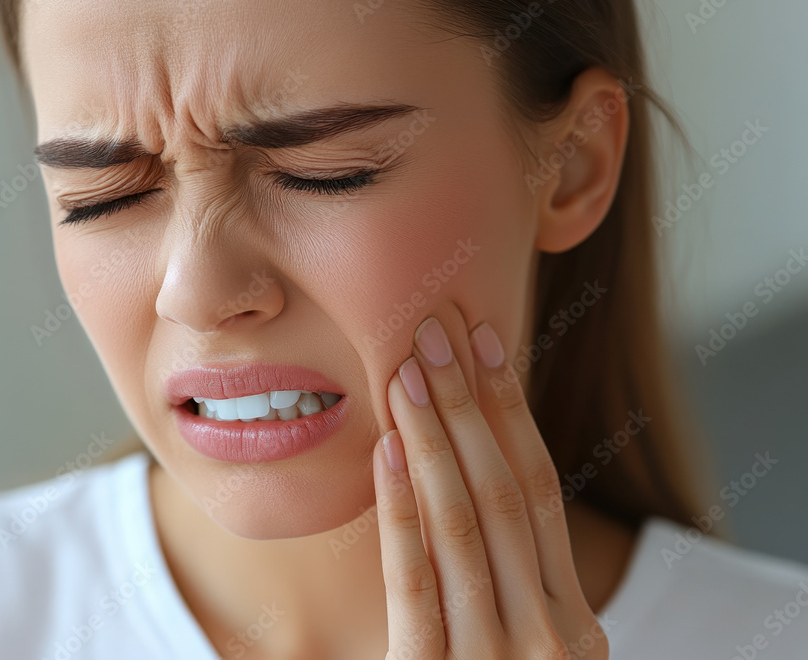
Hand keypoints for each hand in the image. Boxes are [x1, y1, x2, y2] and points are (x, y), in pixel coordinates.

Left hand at [372, 317, 608, 658]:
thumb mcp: (528, 646)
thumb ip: (514, 587)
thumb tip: (473, 478)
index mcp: (575, 619)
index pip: (539, 489)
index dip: (511, 410)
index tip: (485, 344)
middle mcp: (548, 632)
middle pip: (503, 492)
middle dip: (467, 405)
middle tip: (435, 334)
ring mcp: (496, 657)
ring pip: (462, 523)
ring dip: (432, 439)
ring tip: (405, 373)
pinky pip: (415, 581)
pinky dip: (401, 511)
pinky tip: (387, 451)